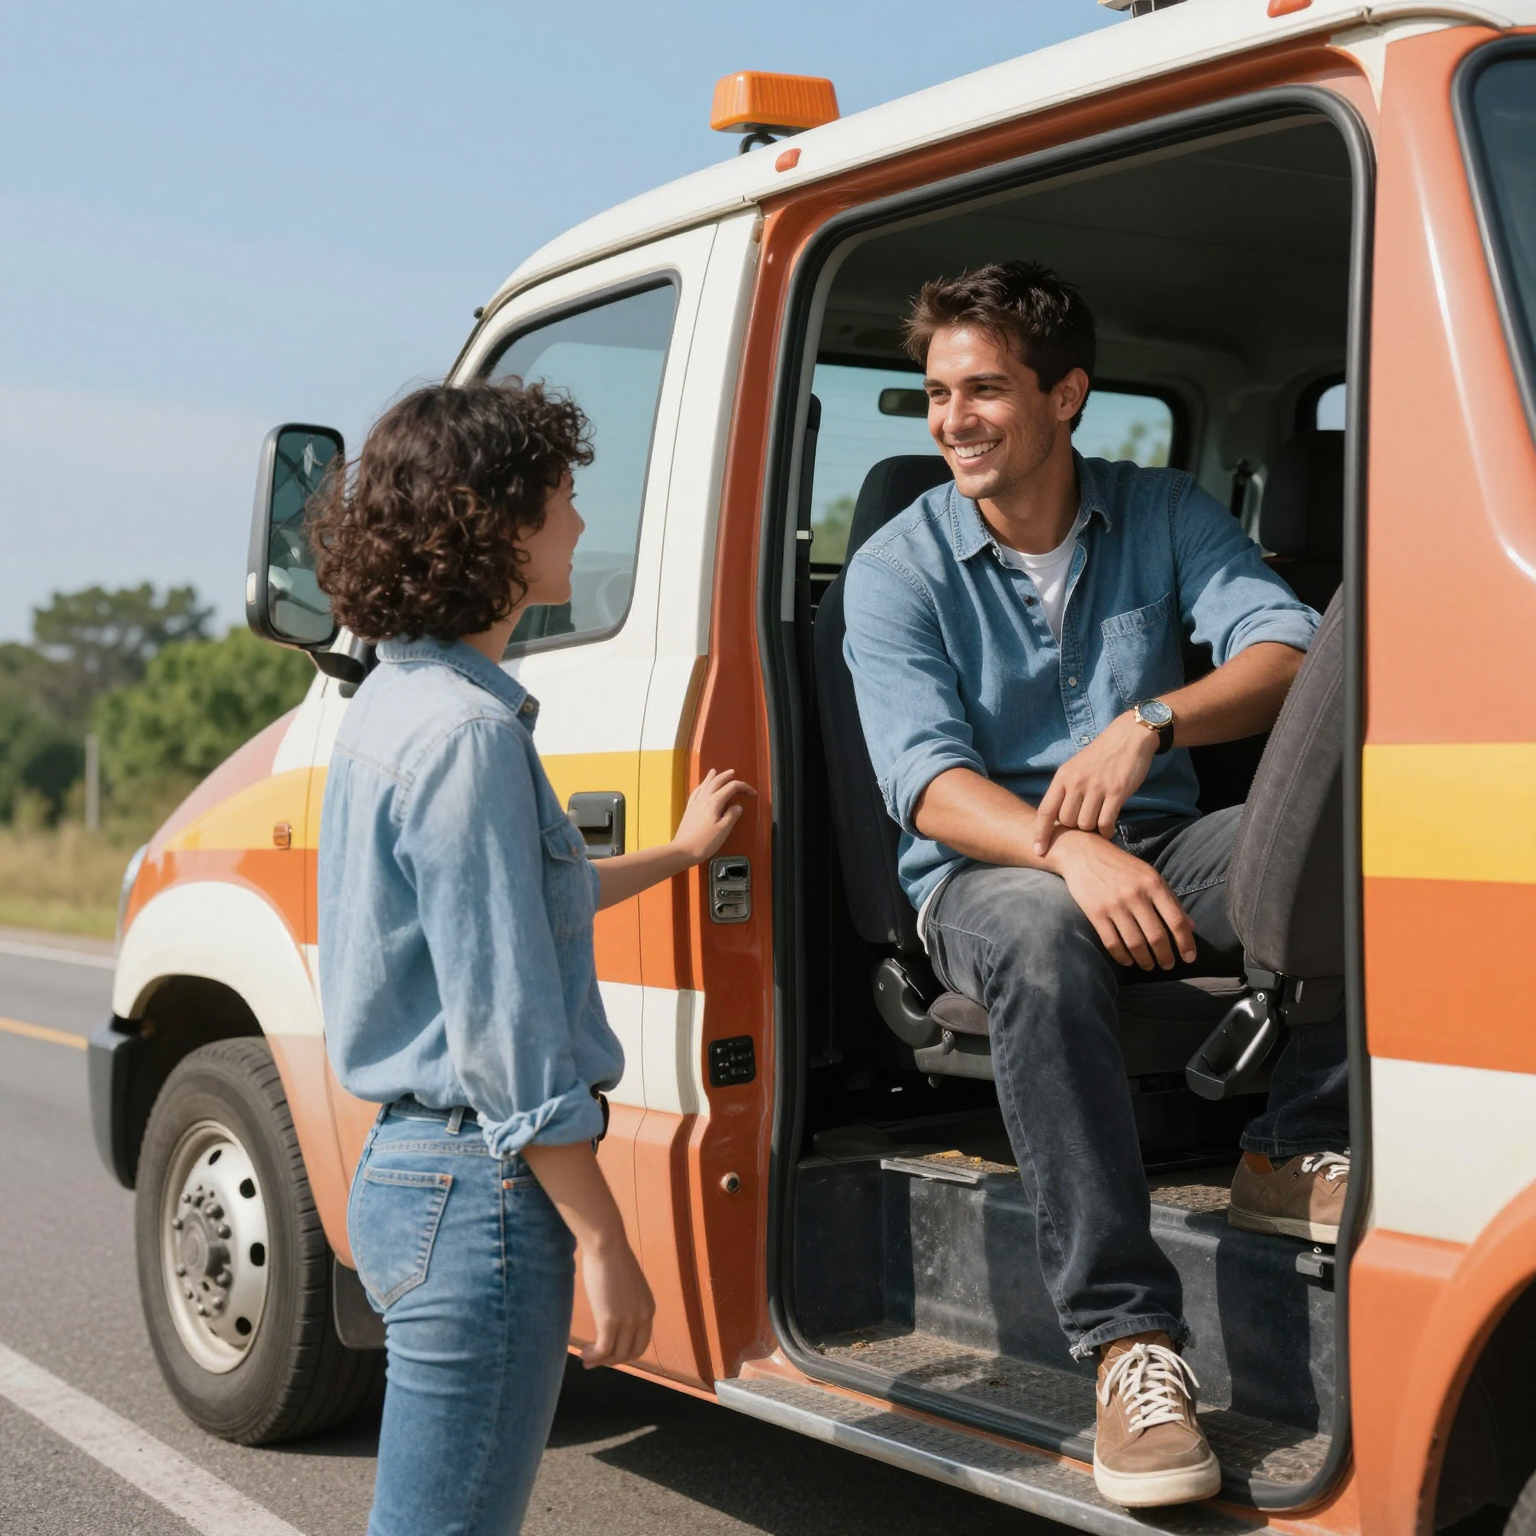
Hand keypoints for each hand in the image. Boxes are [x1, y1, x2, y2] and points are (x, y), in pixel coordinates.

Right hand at [579, 1234, 655, 1368]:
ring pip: (616, 1354)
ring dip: (600, 1360)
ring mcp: (628, 1320)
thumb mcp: (627, 1286)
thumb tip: (613, 1313)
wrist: (606, 1245)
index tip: (609, 1353)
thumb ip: (626, 1303)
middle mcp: (642, 1317)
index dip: (625, 1353)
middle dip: (612, 1360)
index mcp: (649, 1308)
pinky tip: (583, 1354)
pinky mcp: (610, 1320)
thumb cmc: (611, 1259)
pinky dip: (593, 1356)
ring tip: (586, 1358)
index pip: (641, 1343)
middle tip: (595, 1360)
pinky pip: (603, 1349)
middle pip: (630, 1353)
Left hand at [670, 768, 756, 863]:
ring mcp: (695, 803)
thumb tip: (737, 806)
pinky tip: (702, 786)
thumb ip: (732, 815)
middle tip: (734, 773)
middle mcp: (704, 798)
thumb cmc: (704, 842)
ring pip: (705, 784)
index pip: (732, 787)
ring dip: (713, 777)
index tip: (752, 794)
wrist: (683, 850)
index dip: (744, 788)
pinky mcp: (690, 808)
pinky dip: (701, 785)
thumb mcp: (723, 830)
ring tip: (716, 771)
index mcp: (714, 802)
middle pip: (717, 781)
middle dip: (727, 776)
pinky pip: (696, 791)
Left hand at [1033, 713, 1157, 854]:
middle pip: (1067, 821)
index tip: (1038, 851)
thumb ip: (1065, 789)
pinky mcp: (1116, 792)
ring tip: (1097, 824)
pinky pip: (1106, 822)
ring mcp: (1096, 787)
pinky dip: (1106, 831)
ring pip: (1086, 824)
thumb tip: (1056, 817)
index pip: (1045, 810)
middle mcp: (1076, 783)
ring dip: (1091, 830)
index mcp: (1063, 777)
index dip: (1040, 833)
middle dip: (1074, 829)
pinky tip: (1108, 829)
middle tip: (1084, 825)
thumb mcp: (1075, 767)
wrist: (1128, 737)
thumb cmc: (1100, 756)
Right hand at [1049, 831, 1196, 970]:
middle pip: (1156, 937)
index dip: (1186, 943)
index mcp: (1153, 884)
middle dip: (1165, 957)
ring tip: (1148, 965)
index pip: (1176, 921)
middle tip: (1167, 966)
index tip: (1189, 958)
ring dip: (1145, 961)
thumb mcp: (1150, 876)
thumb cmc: (1122, 866)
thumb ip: (1171, 900)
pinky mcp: (1095, 913)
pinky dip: (1122, 957)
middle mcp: (1135, 895)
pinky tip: (1128, 961)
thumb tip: (1191, 927)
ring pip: (1135, 944)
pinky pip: (1112, 943)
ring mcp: (1114, 905)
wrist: (1083, 853)